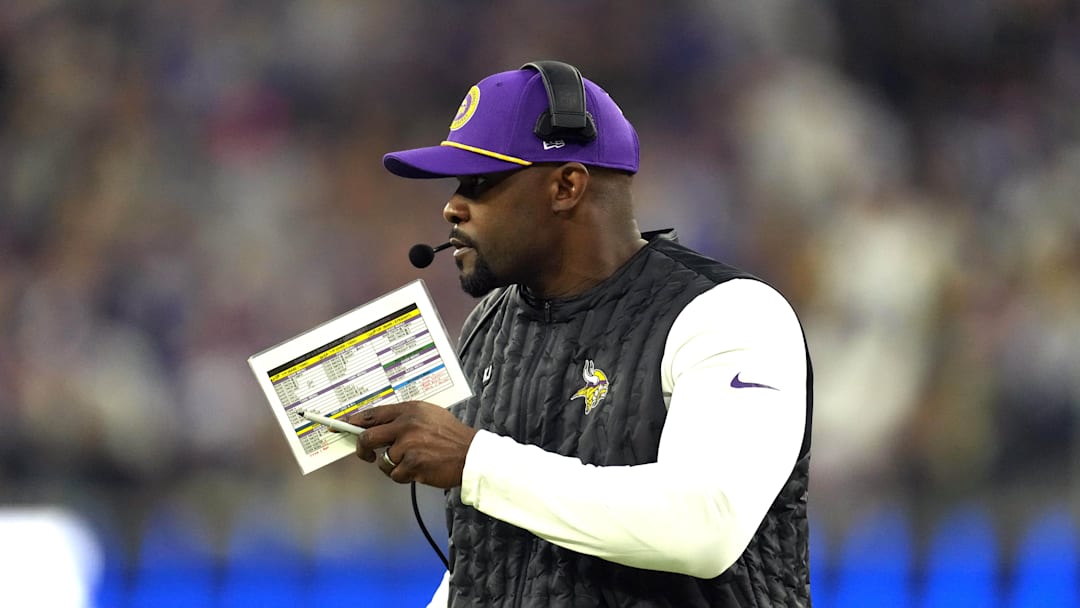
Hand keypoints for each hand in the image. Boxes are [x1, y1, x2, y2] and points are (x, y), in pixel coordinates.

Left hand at [345, 402, 477, 487]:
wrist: (471, 455)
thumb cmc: (451, 436)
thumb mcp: (428, 415)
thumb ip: (404, 418)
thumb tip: (377, 426)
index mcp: (409, 410)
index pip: (372, 414)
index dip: (353, 422)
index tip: (339, 426)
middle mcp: (406, 425)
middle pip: (368, 437)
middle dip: (362, 449)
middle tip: (366, 455)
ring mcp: (408, 445)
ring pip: (383, 460)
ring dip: (393, 465)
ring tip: (412, 461)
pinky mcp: (412, 464)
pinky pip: (395, 474)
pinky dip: (403, 476)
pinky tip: (418, 469)